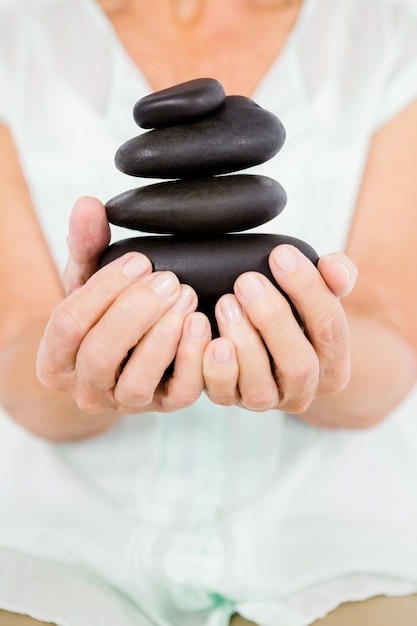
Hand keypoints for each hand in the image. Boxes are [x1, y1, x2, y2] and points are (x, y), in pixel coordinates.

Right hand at [37, 197, 210, 414]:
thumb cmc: (101, 316)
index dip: (104, 288)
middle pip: (100, 355)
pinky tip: (202, 325)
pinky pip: (178, 394)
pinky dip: (193, 361)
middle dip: (135, 312)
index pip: (68, 324)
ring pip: (137, 382)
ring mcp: (124, 402)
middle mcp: (84, 388)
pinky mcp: (162, 406)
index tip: (139, 259)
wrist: (119, 360)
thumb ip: (87, 245)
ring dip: (164, 337)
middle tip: (168, 279)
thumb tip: (88, 205)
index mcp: (55, 358)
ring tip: (186, 296)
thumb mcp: (88, 281)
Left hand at [203, 245, 356, 412]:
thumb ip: (335, 275)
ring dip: (242, 344)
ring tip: (226, 304)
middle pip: (298, 364)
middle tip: (247, 282)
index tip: (281, 256)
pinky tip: (208, 337)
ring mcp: (268, 400)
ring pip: (259, 387)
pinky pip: (223, 395)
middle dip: (272, 320)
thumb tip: (333, 266)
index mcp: (334, 363)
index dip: (307, 290)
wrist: (269, 348)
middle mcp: (304, 388)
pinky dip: (214, 368)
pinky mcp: (233, 402)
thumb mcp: (320, 293)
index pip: (329, 328)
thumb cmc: (296, 316)